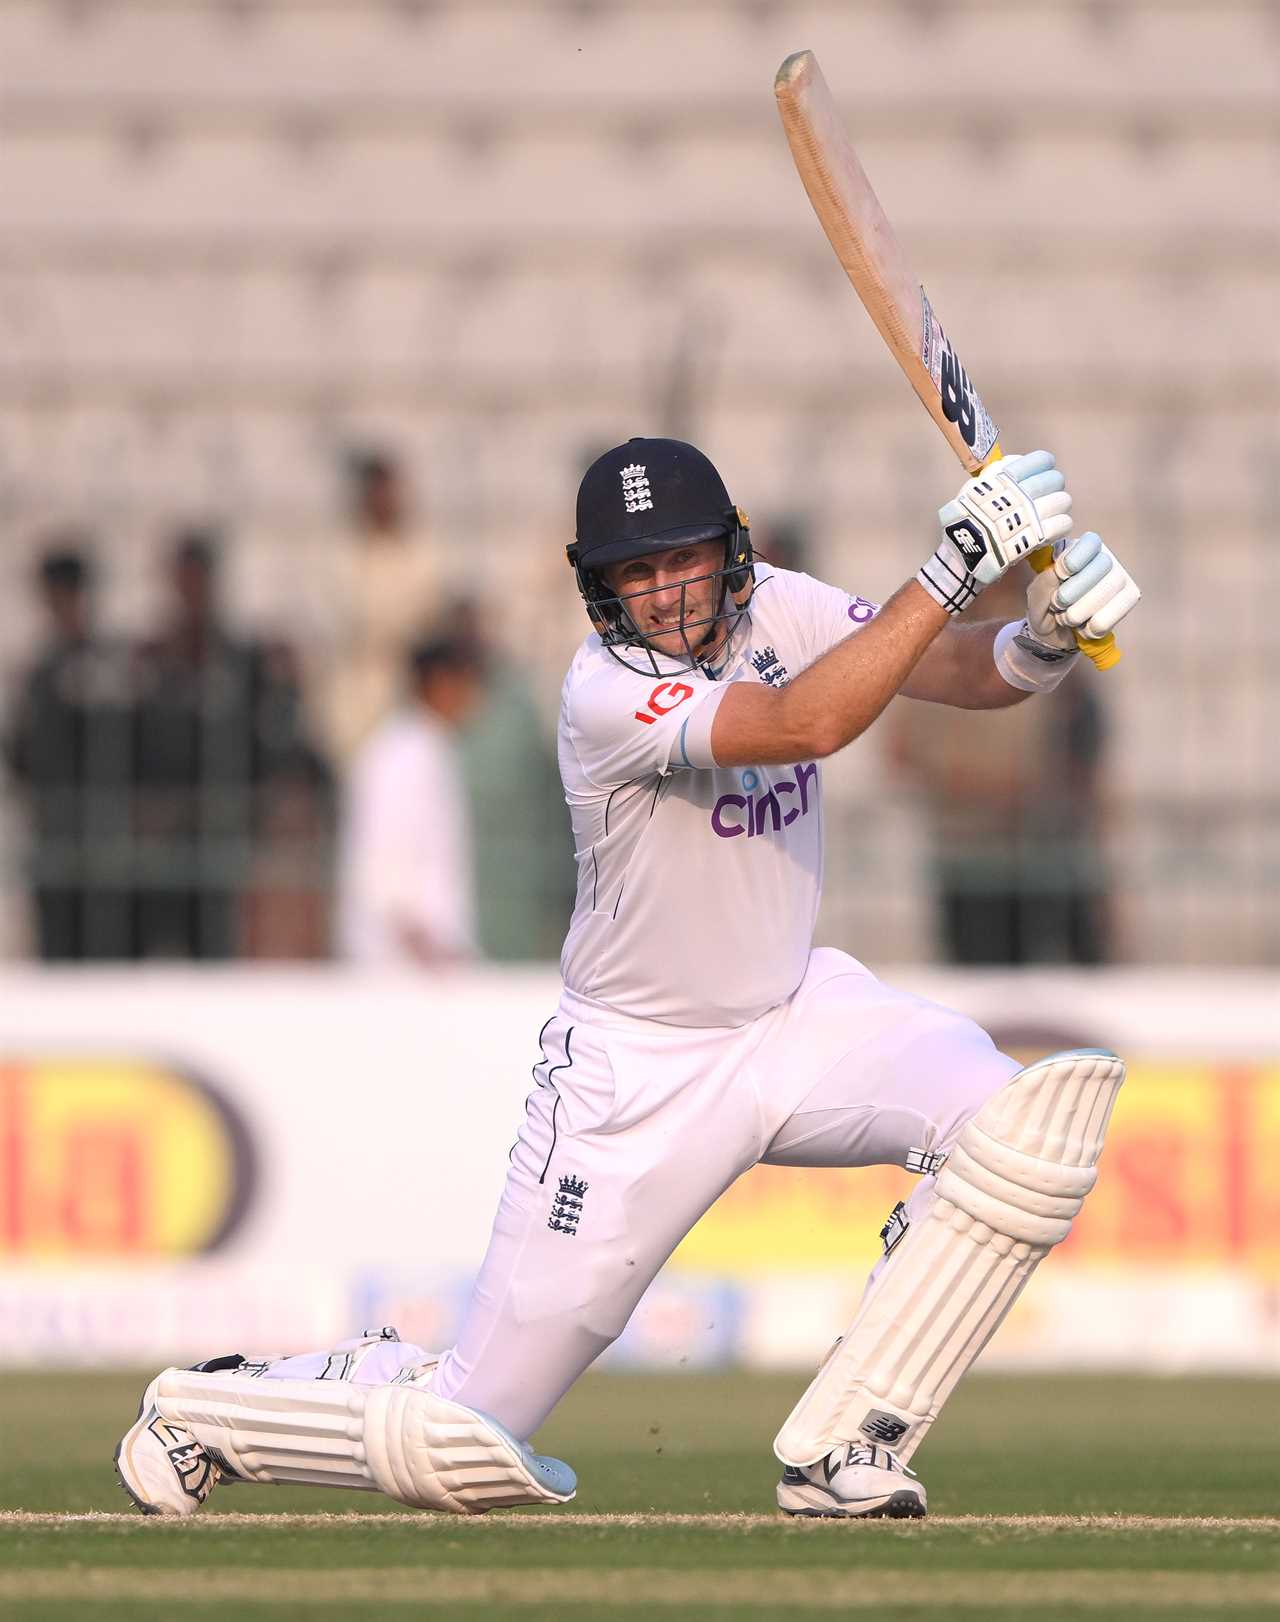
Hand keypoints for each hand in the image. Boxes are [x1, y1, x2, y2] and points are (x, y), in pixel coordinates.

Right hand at [918, 450, 1072, 614]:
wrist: (966, 549)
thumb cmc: (966, 518)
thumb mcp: (974, 487)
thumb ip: (996, 473)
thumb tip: (1014, 462)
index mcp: (1010, 477)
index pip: (1042, 460)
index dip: (1045, 466)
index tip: (1041, 474)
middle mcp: (1025, 492)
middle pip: (1056, 480)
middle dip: (1052, 487)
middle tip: (1045, 497)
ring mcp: (1034, 514)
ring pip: (1063, 501)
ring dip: (1058, 507)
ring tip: (1047, 515)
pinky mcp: (1040, 535)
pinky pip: (1063, 523)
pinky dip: (1061, 525)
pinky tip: (1052, 530)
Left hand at [1024, 531, 1140, 652]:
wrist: (1053, 634)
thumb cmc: (1045, 607)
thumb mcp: (1035, 595)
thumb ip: (1043, 582)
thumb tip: (1057, 573)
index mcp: (1079, 549)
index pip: (1089, 543)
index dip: (1073, 560)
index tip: (1060, 576)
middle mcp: (1103, 559)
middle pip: (1102, 566)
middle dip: (1071, 593)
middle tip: (1057, 605)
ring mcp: (1119, 578)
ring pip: (1109, 589)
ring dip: (1079, 612)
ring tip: (1067, 617)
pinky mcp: (1129, 598)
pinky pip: (1115, 614)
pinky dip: (1092, 627)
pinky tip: (1084, 626)